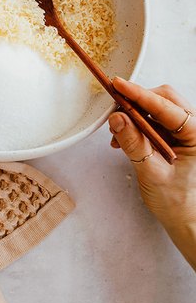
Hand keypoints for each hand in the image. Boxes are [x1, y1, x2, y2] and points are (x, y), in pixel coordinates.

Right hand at [109, 77, 195, 268]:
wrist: (182, 217)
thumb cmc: (175, 201)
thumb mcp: (151, 173)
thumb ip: (135, 144)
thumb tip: (118, 119)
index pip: (166, 107)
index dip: (140, 94)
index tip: (119, 85)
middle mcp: (193, 128)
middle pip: (164, 98)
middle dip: (137, 100)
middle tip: (115, 104)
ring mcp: (183, 131)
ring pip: (157, 107)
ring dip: (134, 113)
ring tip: (117, 131)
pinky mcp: (172, 135)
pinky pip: (152, 119)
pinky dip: (136, 123)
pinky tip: (123, 137)